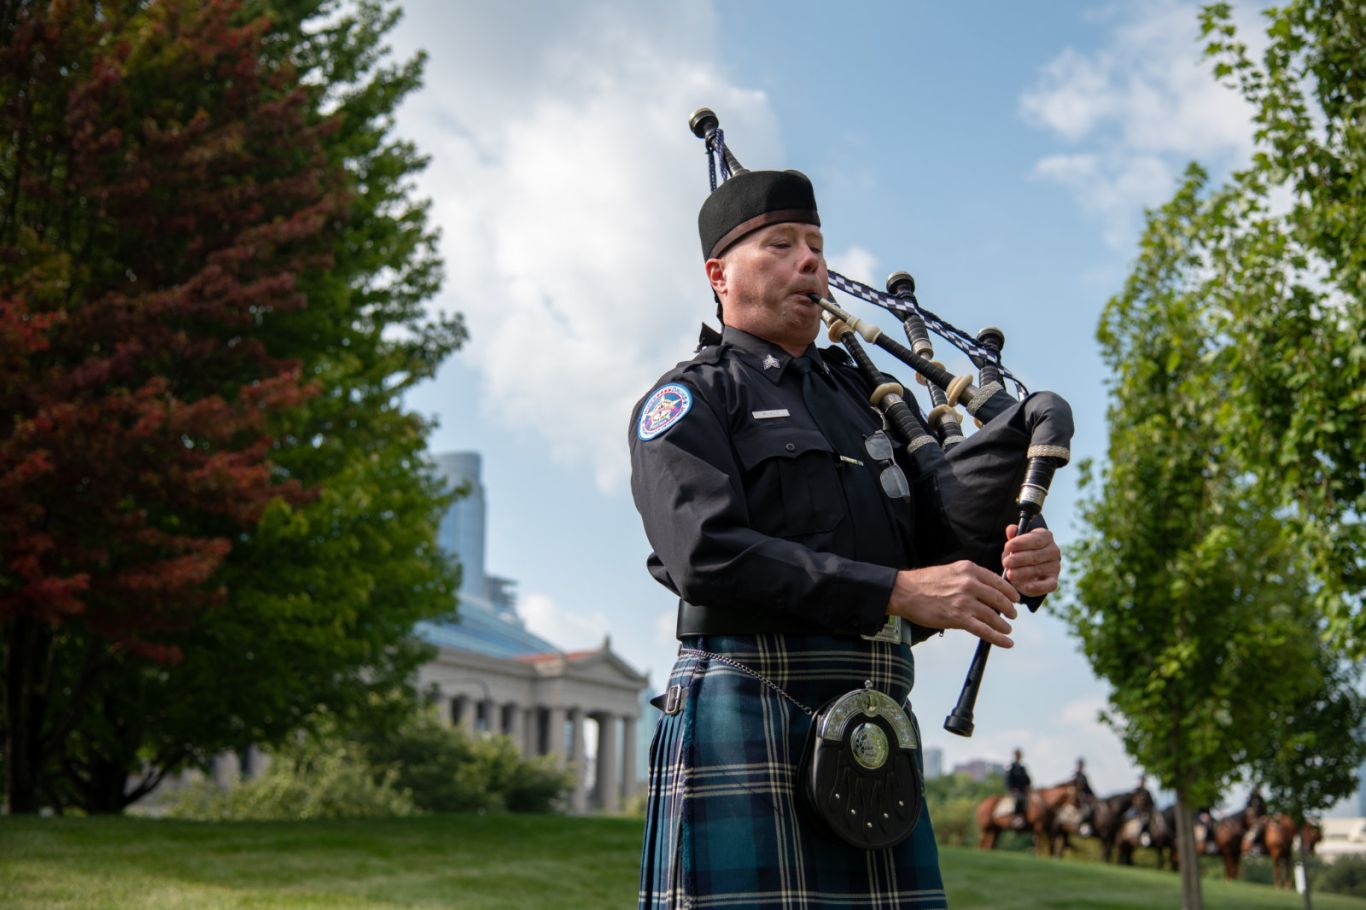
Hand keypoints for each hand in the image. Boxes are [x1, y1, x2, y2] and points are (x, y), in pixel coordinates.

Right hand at [886, 561, 1018, 647]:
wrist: (905, 592)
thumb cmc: (924, 582)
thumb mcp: (951, 570)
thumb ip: (969, 577)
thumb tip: (986, 589)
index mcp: (969, 569)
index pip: (998, 581)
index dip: (1010, 592)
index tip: (1014, 598)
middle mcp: (969, 583)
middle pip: (999, 598)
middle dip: (1009, 609)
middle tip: (1013, 615)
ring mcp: (964, 601)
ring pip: (993, 616)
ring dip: (1003, 625)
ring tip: (1007, 630)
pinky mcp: (958, 618)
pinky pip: (984, 630)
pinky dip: (998, 638)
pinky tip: (1007, 642)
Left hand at [1003, 525, 1060, 597]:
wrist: (1026, 570)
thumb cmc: (1020, 552)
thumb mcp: (1015, 543)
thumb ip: (1013, 536)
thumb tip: (1011, 529)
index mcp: (1046, 537)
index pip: (1036, 538)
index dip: (1021, 543)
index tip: (1007, 547)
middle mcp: (1053, 551)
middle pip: (1037, 555)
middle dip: (1019, 559)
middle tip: (1006, 563)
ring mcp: (1055, 566)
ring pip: (1039, 569)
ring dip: (1023, 573)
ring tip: (1009, 574)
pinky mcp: (1053, 581)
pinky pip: (1048, 585)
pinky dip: (1037, 587)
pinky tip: (1025, 587)